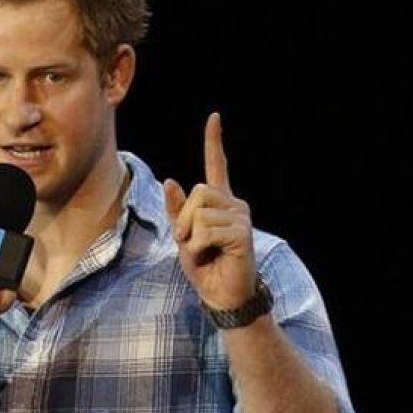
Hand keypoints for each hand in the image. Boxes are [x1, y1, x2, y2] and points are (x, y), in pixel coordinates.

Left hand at [163, 112, 257, 309]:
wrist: (221, 294)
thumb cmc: (204, 266)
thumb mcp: (183, 236)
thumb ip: (176, 211)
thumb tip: (171, 180)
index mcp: (219, 202)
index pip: (217, 166)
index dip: (214, 142)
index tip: (214, 118)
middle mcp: (234, 204)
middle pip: (198, 191)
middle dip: (184, 218)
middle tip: (189, 241)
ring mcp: (240, 217)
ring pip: (199, 212)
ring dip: (191, 236)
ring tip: (204, 252)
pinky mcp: (242, 233)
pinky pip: (205, 231)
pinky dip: (198, 248)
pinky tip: (211, 257)